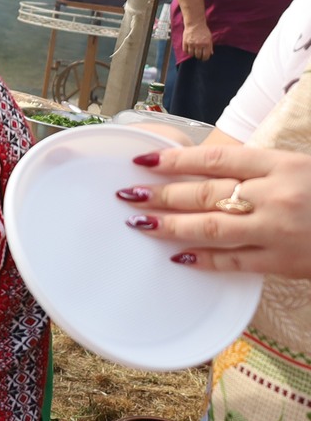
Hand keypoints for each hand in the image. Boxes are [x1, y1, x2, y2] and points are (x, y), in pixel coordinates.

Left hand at [123, 142, 310, 278]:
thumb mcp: (298, 167)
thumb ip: (257, 169)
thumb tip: (202, 172)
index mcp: (281, 164)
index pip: (216, 158)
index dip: (175, 161)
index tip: (142, 162)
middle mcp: (276, 194)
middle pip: (206, 193)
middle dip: (162, 194)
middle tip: (127, 196)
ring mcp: (280, 229)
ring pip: (212, 227)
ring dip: (171, 226)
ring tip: (140, 222)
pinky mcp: (285, 261)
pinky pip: (235, 260)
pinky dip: (204, 258)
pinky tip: (178, 256)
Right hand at [184, 23, 214, 59]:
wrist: (195, 24)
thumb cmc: (203, 30)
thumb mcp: (209, 38)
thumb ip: (210, 46)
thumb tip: (211, 53)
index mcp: (206, 44)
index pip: (205, 56)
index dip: (205, 58)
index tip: (204, 58)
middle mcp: (199, 44)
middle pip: (198, 55)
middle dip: (199, 56)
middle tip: (199, 55)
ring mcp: (191, 43)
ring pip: (191, 54)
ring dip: (193, 54)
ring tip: (194, 51)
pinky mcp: (185, 42)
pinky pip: (185, 51)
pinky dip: (187, 51)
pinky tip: (189, 49)